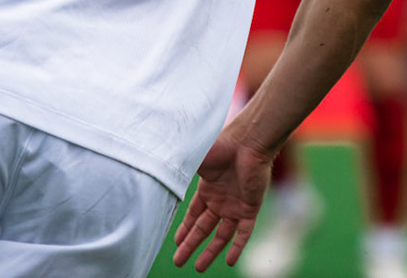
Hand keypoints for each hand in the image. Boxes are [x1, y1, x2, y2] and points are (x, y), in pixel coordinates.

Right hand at [172, 130, 272, 269]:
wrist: (247, 142)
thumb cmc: (221, 147)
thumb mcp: (194, 160)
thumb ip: (179, 170)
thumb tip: (156, 173)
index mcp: (208, 189)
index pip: (194, 214)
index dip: (185, 229)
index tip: (176, 243)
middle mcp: (221, 199)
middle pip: (203, 228)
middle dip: (190, 245)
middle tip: (179, 262)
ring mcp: (236, 205)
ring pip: (222, 235)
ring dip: (211, 252)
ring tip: (199, 268)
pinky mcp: (250, 208)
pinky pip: (244, 232)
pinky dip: (237, 247)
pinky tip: (230, 262)